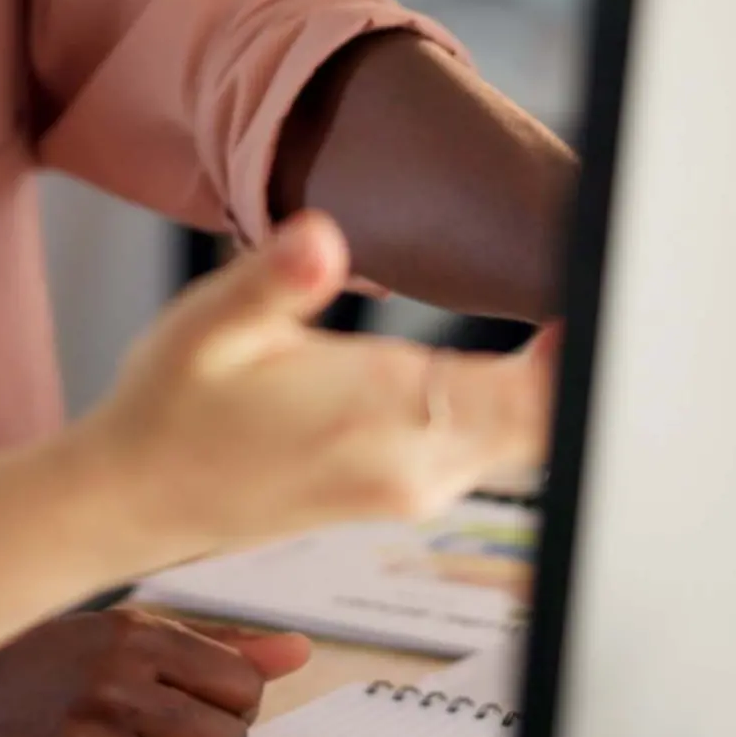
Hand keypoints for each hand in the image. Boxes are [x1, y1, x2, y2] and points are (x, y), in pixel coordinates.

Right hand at [81, 212, 557, 561]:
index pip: (533, 392)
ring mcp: (411, 487)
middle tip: (600, 295)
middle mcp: (414, 464)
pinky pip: (487, 450)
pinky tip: (500, 373)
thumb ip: (273, 279)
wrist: (134, 499)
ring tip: (562, 325)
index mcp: (381, 414)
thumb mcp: (206, 326)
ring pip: (521, 439)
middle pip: (544, 419)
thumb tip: (319, 237)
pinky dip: (508, 410)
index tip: (601, 299)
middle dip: (572, 365)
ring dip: (542, 388)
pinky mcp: (399, 492)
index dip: (579, 352)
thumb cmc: (168, 409)